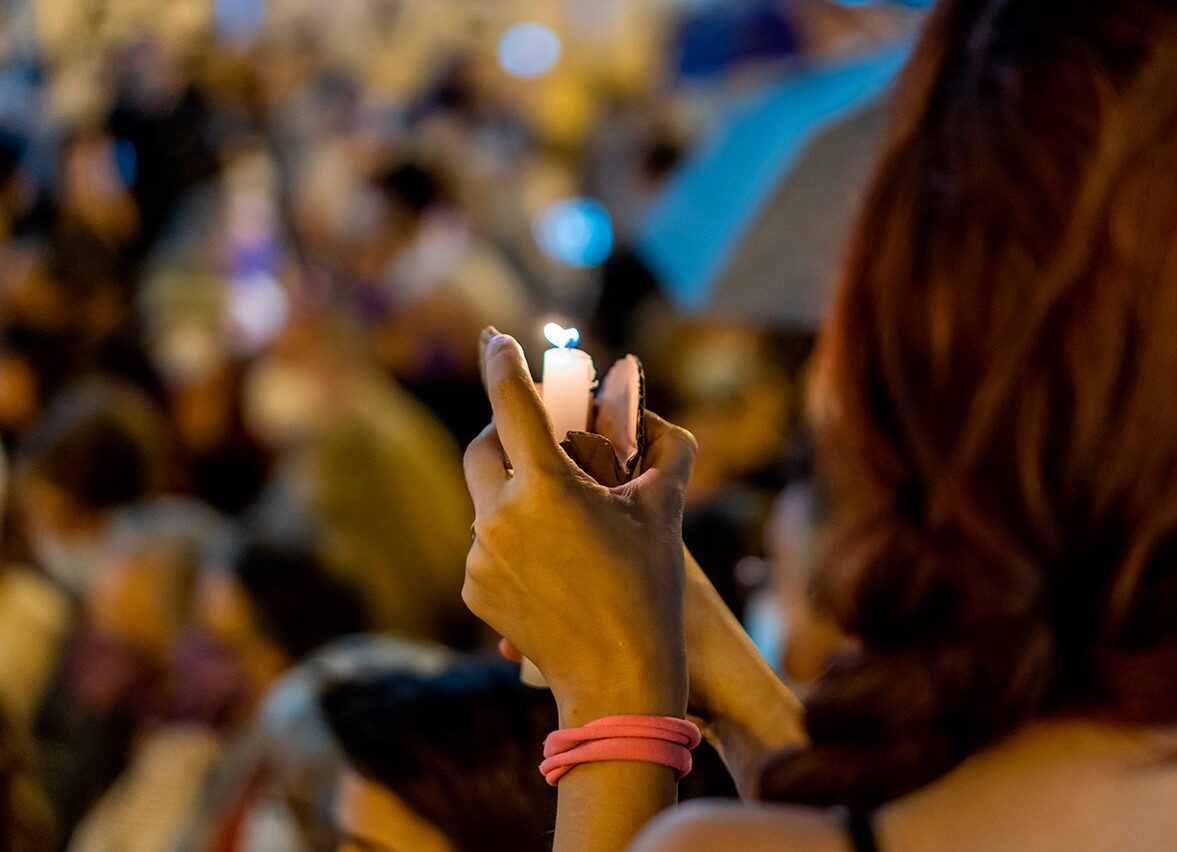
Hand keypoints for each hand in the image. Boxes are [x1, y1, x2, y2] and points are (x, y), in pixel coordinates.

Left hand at [463, 334, 696, 726]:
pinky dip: (511, 538)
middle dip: (504, 432)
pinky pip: (485, 545)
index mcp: (547, 487)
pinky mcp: (474, 590)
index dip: (500, 363)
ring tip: (561, 520)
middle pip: (483, 447)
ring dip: (514, 493)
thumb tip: (660, 422)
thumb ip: (669, 451)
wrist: (619, 678)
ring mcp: (480, 556)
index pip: (512, 404)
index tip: (494, 339)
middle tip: (536, 438)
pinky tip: (550, 563)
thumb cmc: (649, 589)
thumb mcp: (666, 512)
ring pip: (486, 500)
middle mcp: (501, 516)